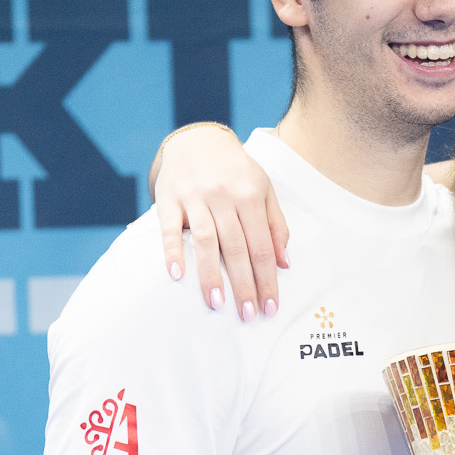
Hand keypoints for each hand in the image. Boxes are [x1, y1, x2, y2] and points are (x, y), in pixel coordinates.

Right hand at [149, 125, 289, 318]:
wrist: (197, 140)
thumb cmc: (235, 171)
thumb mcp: (263, 189)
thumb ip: (275, 225)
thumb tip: (285, 263)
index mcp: (251, 195)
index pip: (262, 246)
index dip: (268, 278)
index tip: (270, 306)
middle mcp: (224, 196)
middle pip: (237, 248)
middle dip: (244, 285)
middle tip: (248, 315)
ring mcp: (195, 197)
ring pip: (206, 241)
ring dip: (211, 275)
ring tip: (217, 304)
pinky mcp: (168, 199)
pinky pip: (170, 228)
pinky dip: (172, 252)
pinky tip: (176, 275)